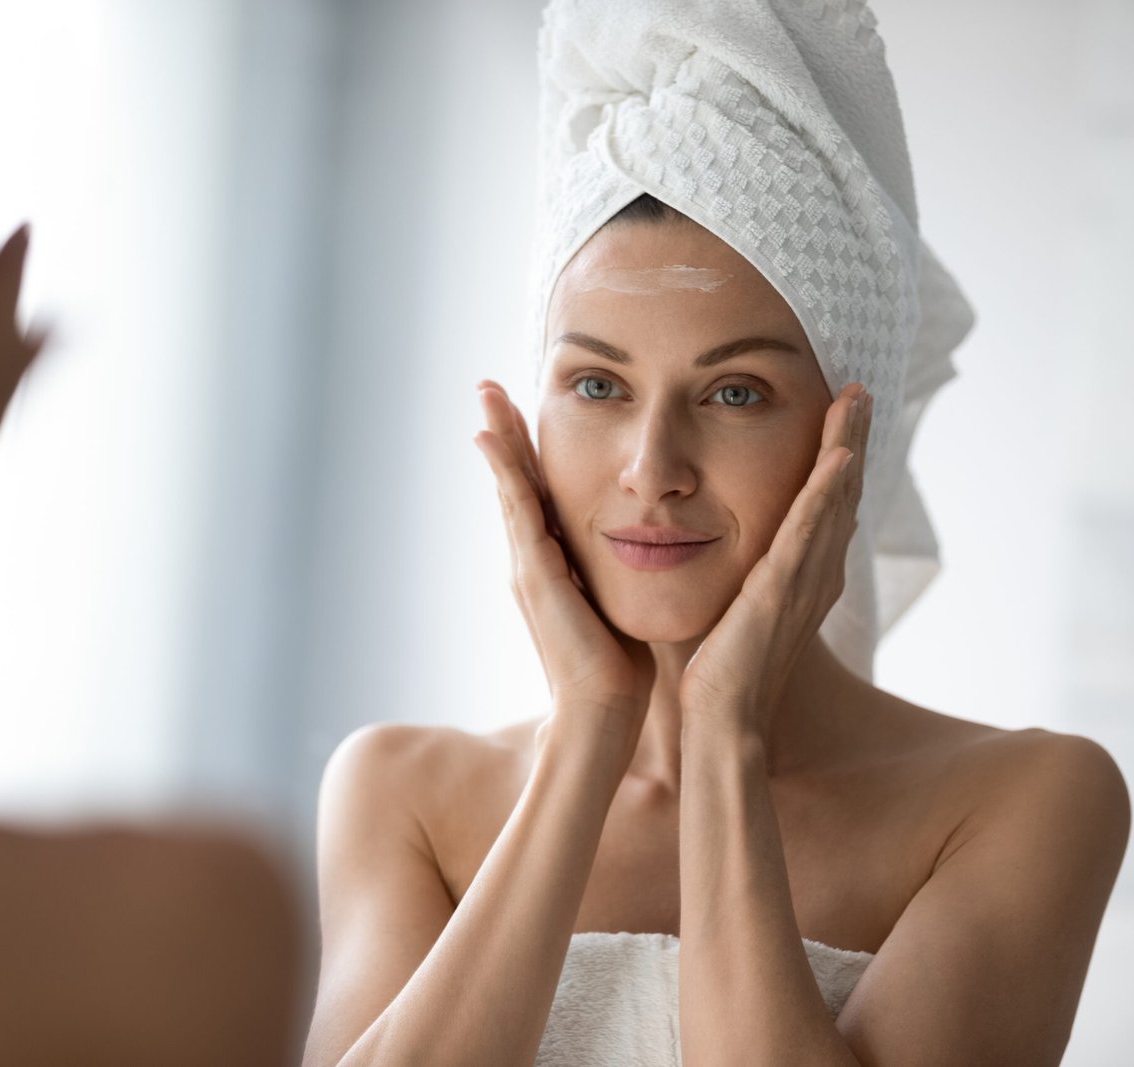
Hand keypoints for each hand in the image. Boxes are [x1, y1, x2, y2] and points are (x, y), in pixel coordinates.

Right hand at [473, 379, 653, 747]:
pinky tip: (491, 437)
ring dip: (498, 437)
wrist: (604, 710)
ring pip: (510, 486)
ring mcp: (528, 563)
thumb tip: (647, 545)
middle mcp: (534, 557)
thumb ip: (618, 570)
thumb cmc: (620, 664)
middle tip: (489, 384)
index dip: (529, 452)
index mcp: (555, 561)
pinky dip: (502, 471)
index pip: (540, 492)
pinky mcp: (533, 573)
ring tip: (486, 393)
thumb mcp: (620, 598)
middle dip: (505, 431)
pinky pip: (517, 509)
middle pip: (516, 480)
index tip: (524, 408)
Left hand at [678, 382, 871, 737]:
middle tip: (860, 392)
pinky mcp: (782, 591)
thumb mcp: (734, 609)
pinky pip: (808, 531)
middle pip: (841, 496)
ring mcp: (803, 582)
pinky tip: (838, 457)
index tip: (839, 416)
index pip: (824, 508)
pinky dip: (827, 492)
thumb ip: (739, 577)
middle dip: (851, 441)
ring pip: (833, 502)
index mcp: (802, 579)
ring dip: (847, 448)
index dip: (836, 462)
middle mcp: (814, 576)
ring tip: (855, 400)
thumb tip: (712, 542)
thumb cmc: (718, 674)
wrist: (720, 721)